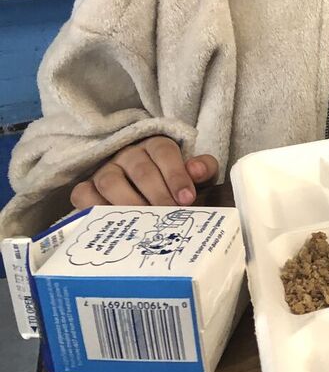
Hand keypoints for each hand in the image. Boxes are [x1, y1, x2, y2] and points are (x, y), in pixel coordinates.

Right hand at [70, 136, 219, 209]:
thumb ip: (203, 169)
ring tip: (145, 223)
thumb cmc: (174, 184)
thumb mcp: (194, 175)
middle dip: (157, 194)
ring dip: (129, 203)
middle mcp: (128, 155)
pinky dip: (95, 209)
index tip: (188, 199)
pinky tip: (114, 225)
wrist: (147, 194)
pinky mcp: (86, 188)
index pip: (164, 151)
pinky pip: (83, 195)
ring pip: (111, 182)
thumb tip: (197, 170)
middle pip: (140, 169)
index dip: (176, 175)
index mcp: (155, 146)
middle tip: (169, 214)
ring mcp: (104, 171)